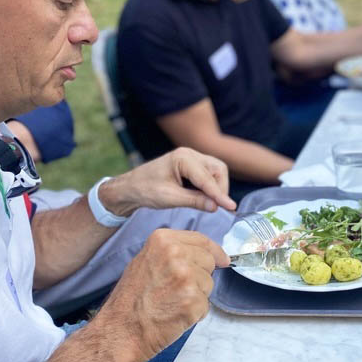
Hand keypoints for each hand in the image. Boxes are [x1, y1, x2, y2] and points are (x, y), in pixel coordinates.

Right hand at [94, 229, 228, 361]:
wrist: (120, 331)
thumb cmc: (130, 300)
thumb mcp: (146, 261)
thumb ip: (172, 252)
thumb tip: (203, 252)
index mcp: (163, 240)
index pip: (202, 240)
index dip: (214, 251)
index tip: (223, 259)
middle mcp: (176, 254)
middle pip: (208, 261)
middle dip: (200, 276)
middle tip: (176, 290)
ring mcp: (186, 277)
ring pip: (209, 284)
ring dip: (196, 296)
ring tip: (171, 303)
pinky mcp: (193, 301)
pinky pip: (206, 306)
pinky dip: (194, 314)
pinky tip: (174, 316)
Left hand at [101, 148, 234, 216]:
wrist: (130, 187)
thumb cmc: (145, 190)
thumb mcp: (170, 198)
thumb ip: (194, 201)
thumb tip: (216, 206)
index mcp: (182, 158)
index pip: (207, 178)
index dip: (220, 194)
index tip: (231, 207)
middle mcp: (189, 153)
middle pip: (217, 169)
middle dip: (220, 188)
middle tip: (217, 207)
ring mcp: (190, 157)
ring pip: (215, 170)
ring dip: (216, 187)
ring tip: (209, 202)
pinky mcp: (190, 164)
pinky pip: (208, 172)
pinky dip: (210, 185)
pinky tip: (203, 197)